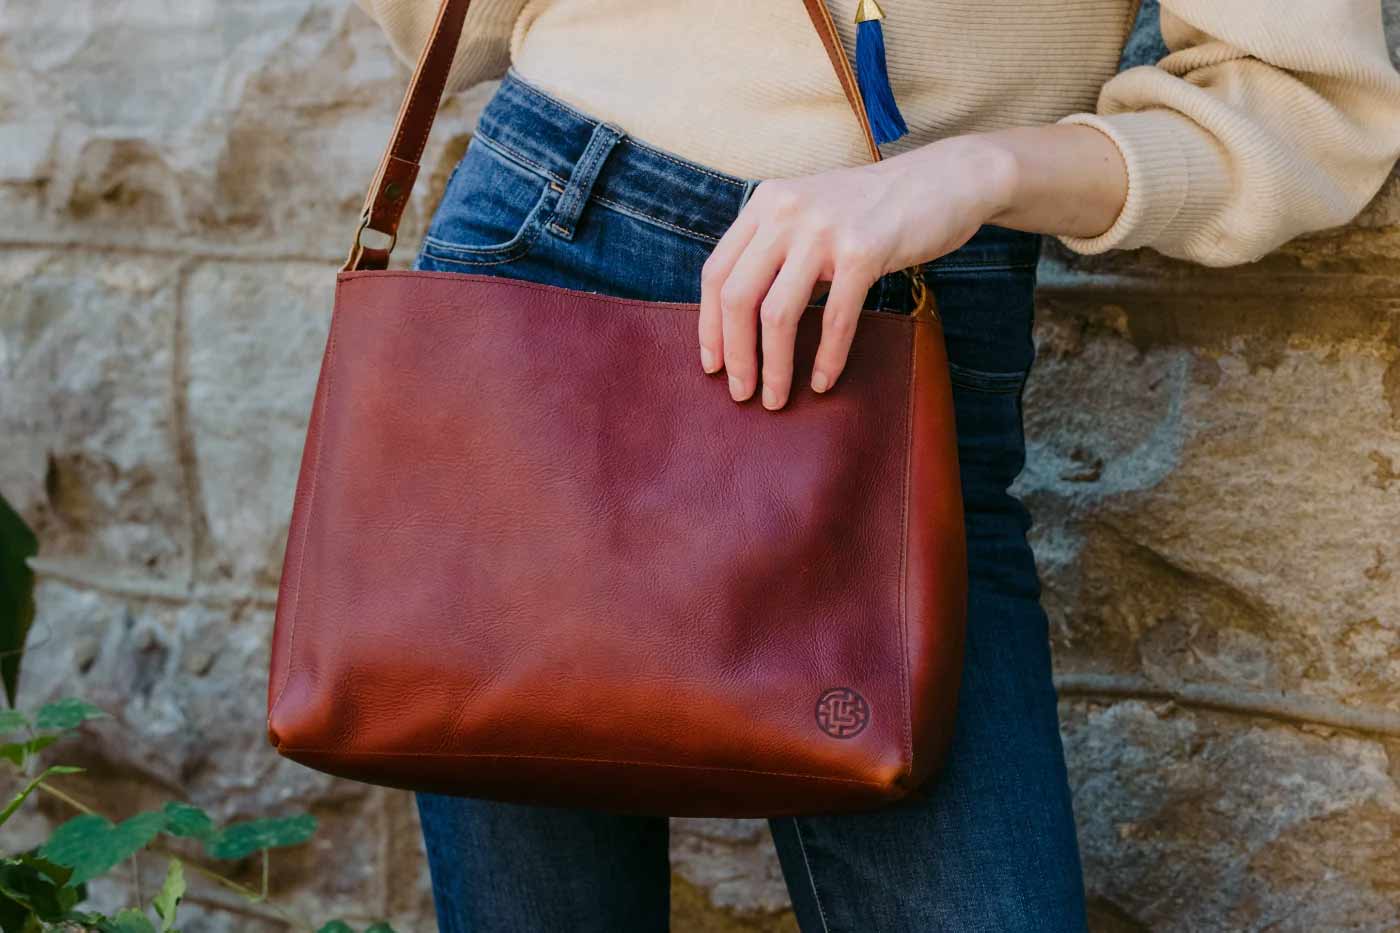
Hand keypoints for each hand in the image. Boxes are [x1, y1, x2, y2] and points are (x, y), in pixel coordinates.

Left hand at [698, 135, 1015, 409]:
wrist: (945, 178)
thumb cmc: (875, 209)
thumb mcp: (812, 213)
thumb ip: (777, 248)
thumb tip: (741, 318)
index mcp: (767, 203)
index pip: (716, 272)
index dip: (709, 325)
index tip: (712, 365)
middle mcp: (786, 211)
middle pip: (737, 297)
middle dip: (736, 355)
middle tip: (741, 394)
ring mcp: (824, 229)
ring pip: (777, 313)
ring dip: (774, 367)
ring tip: (776, 398)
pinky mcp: (864, 250)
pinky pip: (834, 319)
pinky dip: (826, 358)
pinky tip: (823, 382)